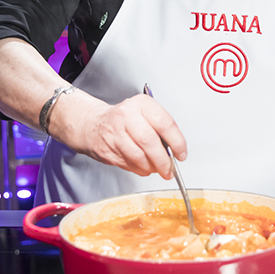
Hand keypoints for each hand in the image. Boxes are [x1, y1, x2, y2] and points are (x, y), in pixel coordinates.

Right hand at [56, 91, 187, 179]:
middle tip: (169, 169)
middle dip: (163, 160)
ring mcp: (115, 133)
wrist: (92, 123)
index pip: (165, 123)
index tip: (181, 154)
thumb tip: (175, 150)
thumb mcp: (144, 112)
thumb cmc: (124, 118)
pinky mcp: (107, 149)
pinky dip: (140, 169)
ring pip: (139, 156)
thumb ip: (161, 128)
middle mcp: (127, 116)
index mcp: (141, 104)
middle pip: (150, 142)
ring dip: (151, 168)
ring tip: (157, 169)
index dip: (177, 142)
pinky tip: (143, 167)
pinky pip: (129, 164)